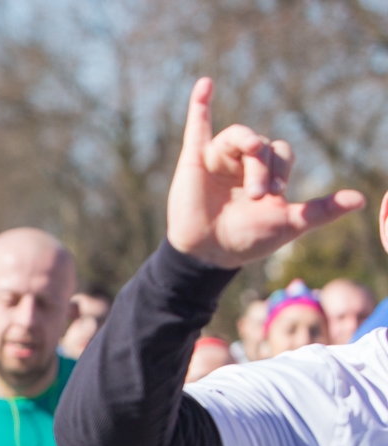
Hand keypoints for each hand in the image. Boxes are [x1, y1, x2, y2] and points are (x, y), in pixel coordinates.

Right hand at [166, 77, 364, 268]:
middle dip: (261, 168)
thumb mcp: (289, 224)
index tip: (276, 194)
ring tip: (249, 150)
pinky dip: (199, 104)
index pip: (281, 152)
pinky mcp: (193, 160)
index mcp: (266, 174)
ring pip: (236, 136)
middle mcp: (244, 163)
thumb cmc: (248, 240)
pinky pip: (198, 127)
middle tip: (254, 196)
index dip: (281, 167)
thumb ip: (322, 210)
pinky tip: (205, 84)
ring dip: (244, 143)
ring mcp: (219, 160)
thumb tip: (362, 200)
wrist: (209, 253)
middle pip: (260, 146)